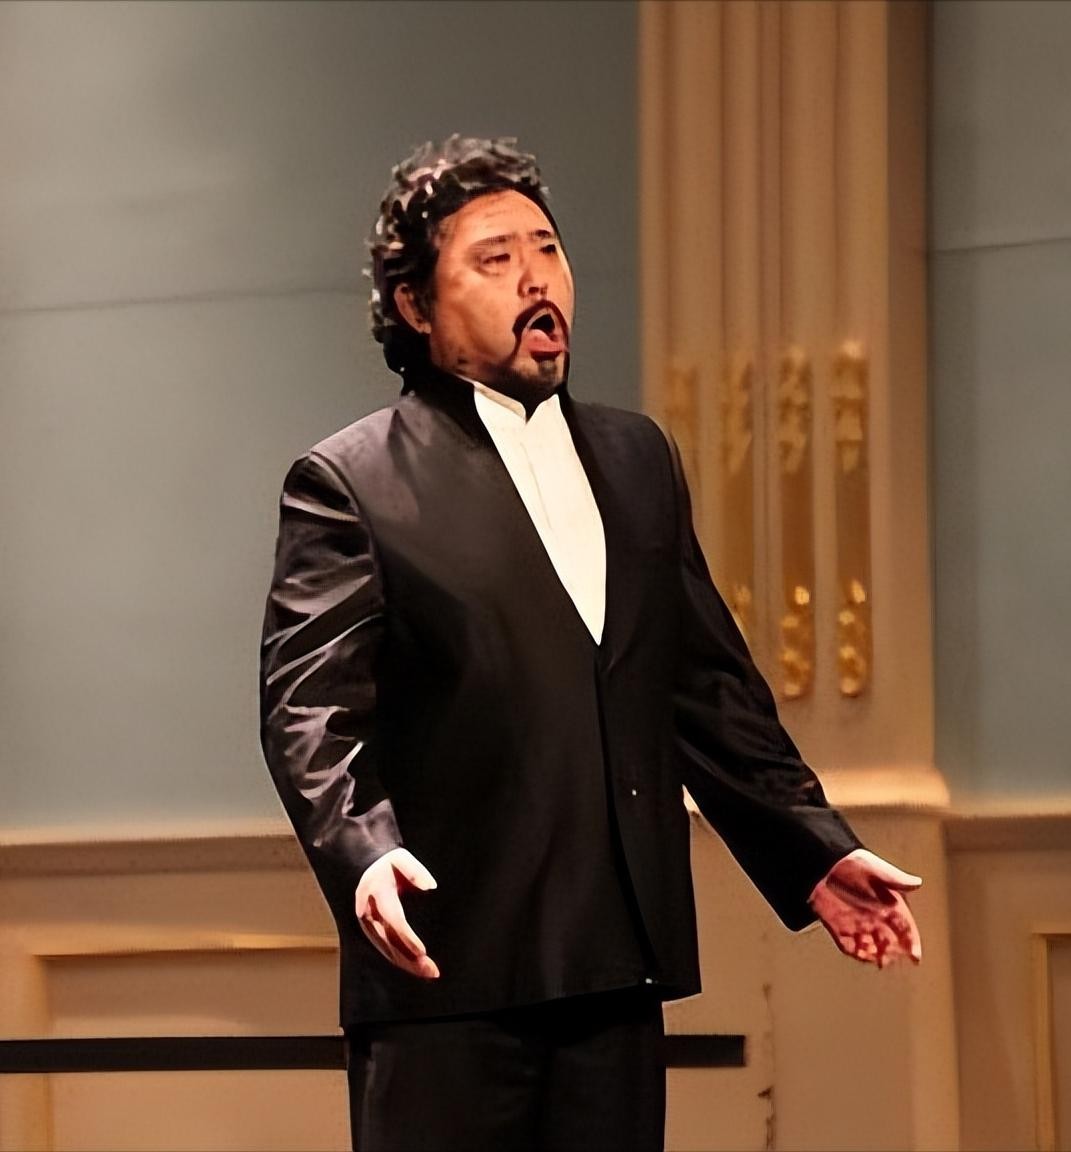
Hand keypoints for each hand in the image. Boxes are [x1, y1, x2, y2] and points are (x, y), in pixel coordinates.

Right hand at [355, 847, 439, 978]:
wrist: (369, 867)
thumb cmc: (389, 864)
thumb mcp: (401, 858)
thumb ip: (415, 871)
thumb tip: (430, 886)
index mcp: (376, 893)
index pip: (393, 920)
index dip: (407, 937)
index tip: (423, 951)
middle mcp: (368, 912)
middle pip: (389, 941)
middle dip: (409, 958)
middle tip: (432, 970)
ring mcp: (368, 924)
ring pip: (386, 949)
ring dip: (407, 964)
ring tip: (429, 973)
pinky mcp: (371, 931)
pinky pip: (385, 948)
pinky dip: (400, 960)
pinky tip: (416, 968)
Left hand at [809, 848, 921, 968]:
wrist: (822, 862)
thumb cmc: (852, 861)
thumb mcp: (874, 868)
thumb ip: (895, 879)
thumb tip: (918, 883)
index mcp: (888, 904)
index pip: (905, 926)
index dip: (912, 941)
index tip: (914, 956)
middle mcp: (875, 916)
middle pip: (889, 940)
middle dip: (893, 953)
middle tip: (892, 960)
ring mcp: (857, 923)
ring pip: (871, 945)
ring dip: (875, 954)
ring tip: (878, 960)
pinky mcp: (839, 926)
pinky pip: (849, 945)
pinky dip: (856, 952)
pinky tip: (860, 955)